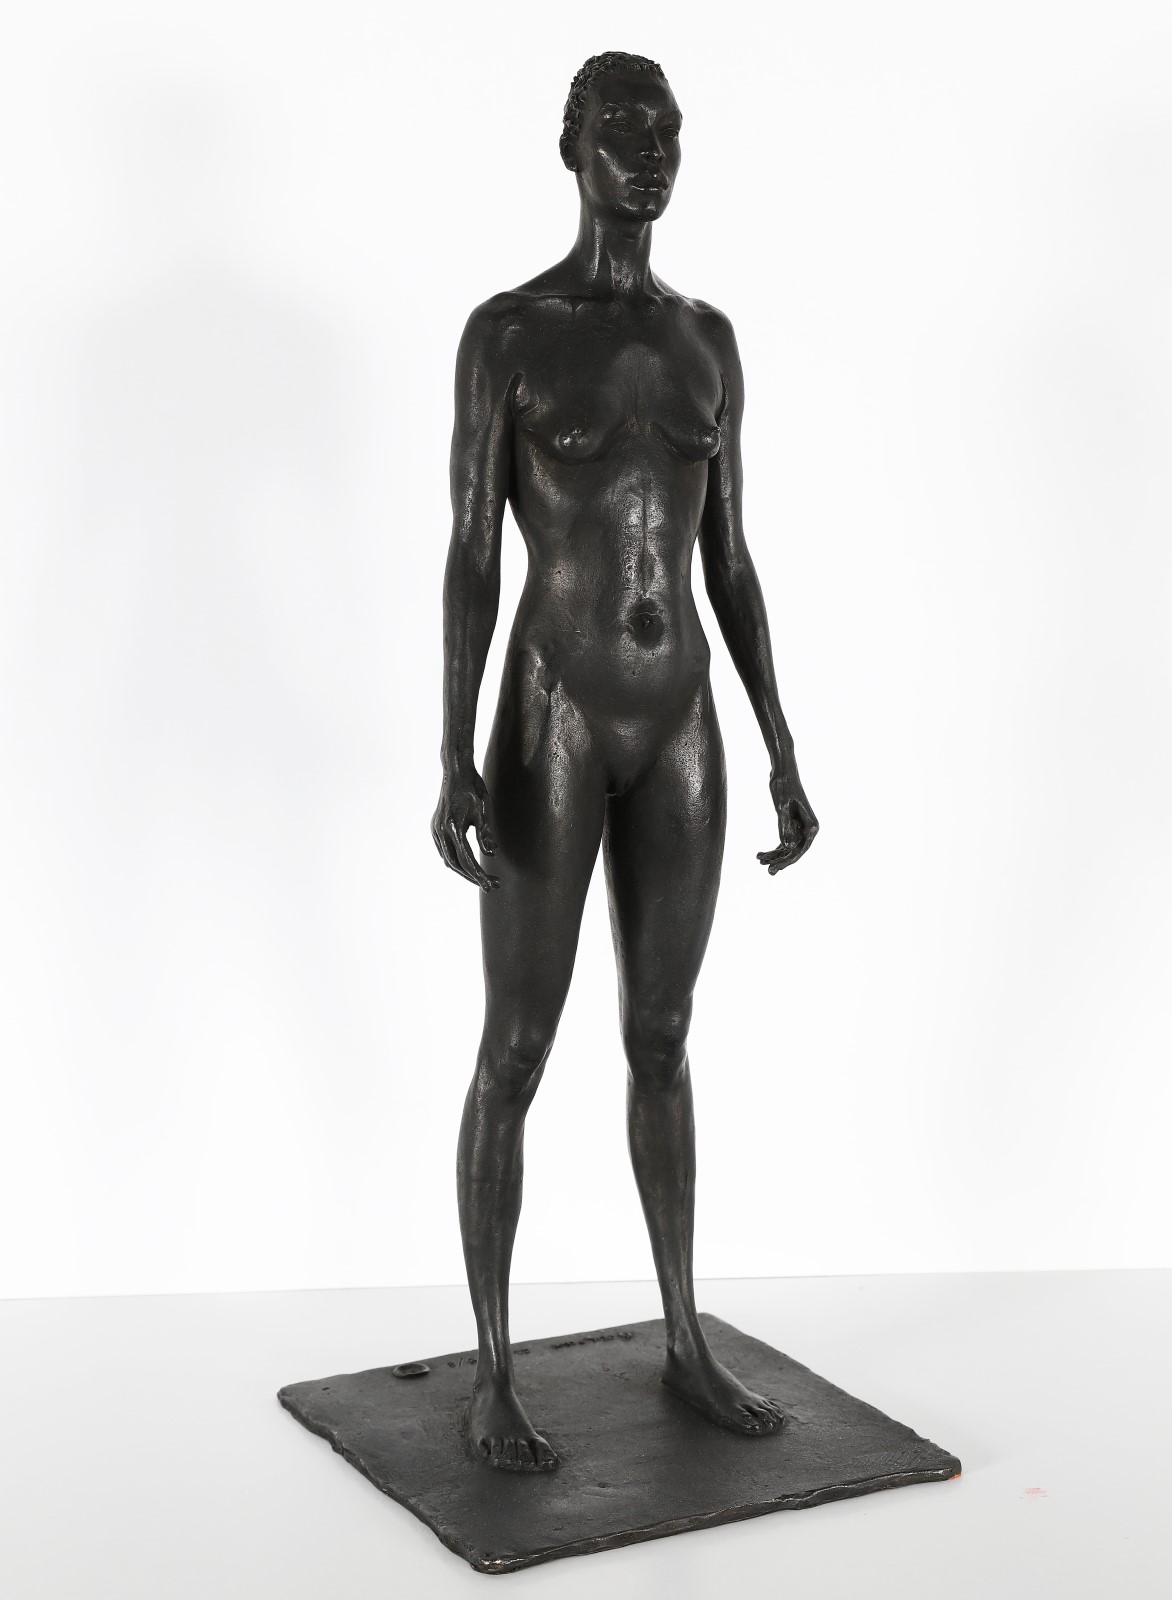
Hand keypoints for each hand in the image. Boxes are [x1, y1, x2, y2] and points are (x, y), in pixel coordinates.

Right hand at [431, 762, 499, 891]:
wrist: (455, 771)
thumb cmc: (473, 788)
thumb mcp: (483, 809)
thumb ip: (485, 833)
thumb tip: (491, 853)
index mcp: (453, 826)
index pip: (467, 858)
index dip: (479, 874)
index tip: (491, 884)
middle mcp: (441, 830)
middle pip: (455, 864)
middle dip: (472, 877)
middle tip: (490, 885)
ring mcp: (435, 828)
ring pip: (448, 859)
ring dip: (464, 870)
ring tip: (481, 878)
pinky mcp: (435, 826)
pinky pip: (444, 850)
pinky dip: (455, 860)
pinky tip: (467, 864)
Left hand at [757, 770, 818, 874]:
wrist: (782, 770)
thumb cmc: (783, 785)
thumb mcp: (781, 807)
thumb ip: (785, 827)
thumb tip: (789, 847)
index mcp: (812, 825)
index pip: (801, 849)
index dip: (788, 861)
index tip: (774, 868)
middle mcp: (808, 828)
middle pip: (795, 851)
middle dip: (781, 861)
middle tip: (767, 871)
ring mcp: (800, 826)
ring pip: (788, 847)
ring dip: (775, 855)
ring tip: (760, 861)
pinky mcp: (792, 823)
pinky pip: (784, 840)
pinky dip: (774, 848)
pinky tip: (761, 854)